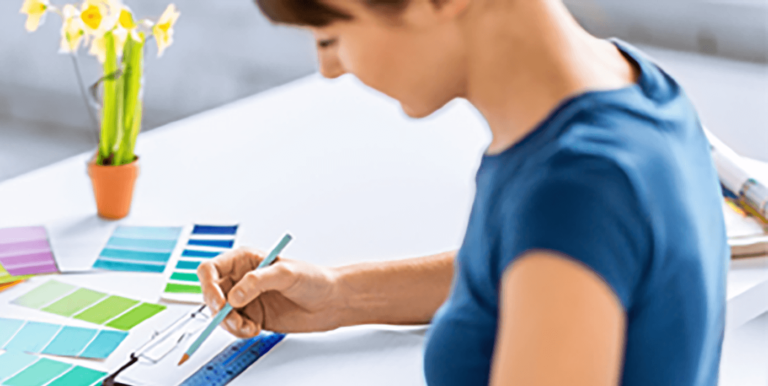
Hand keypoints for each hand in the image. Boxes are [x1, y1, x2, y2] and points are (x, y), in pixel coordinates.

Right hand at [198, 247, 343, 337]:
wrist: (330, 301)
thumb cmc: (313, 279)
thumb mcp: (286, 273)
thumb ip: (257, 282)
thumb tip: (234, 297)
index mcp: (244, 260)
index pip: (210, 269)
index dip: (208, 286)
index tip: (220, 302)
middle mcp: (240, 279)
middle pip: (210, 294)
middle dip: (217, 310)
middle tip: (234, 320)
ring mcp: (245, 299)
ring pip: (219, 314)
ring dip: (229, 324)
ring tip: (248, 327)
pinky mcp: (251, 316)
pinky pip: (233, 327)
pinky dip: (239, 331)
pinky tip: (254, 329)